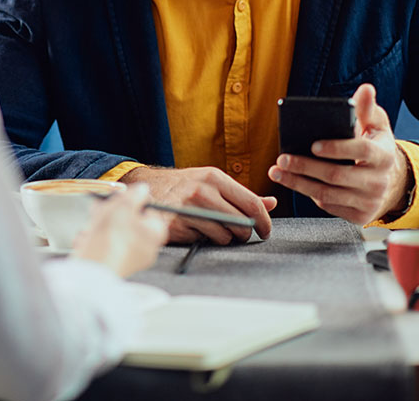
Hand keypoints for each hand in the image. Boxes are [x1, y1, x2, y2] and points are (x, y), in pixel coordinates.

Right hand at [72, 184, 166, 276]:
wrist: (93, 267)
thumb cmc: (113, 239)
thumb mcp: (124, 206)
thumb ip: (135, 194)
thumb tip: (142, 189)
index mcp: (155, 234)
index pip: (150, 211)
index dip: (135, 201)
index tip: (122, 195)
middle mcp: (145, 248)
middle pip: (129, 221)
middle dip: (111, 212)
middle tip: (101, 207)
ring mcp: (128, 258)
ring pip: (112, 232)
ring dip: (98, 225)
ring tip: (91, 225)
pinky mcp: (111, 264)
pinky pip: (101, 245)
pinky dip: (91, 240)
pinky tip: (86, 239)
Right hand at [119, 166, 276, 243]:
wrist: (146, 188)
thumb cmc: (184, 186)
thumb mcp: (212, 183)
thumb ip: (242, 195)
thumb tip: (272, 202)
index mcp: (214, 177)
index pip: (251, 202)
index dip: (264, 221)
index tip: (266, 231)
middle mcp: (202, 191)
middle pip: (241, 223)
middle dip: (244, 233)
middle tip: (237, 232)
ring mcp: (187, 208)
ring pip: (224, 235)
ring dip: (222, 237)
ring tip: (210, 228)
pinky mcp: (176, 225)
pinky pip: (203, 241)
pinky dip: (202, 239)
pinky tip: (194, 229)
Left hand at [268, 83, 412, 224]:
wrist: (392, 183)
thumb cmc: (377, 148)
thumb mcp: (377, 127)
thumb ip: (368, 109)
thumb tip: (365, 90)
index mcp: (384, 156)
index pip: (360, 150)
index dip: (336, 148)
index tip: (313, 145)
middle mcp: (378, 181)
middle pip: (336, 176)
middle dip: (305, 167)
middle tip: (282, 159)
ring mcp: (369, 201)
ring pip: (327, 194)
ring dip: (298, 183)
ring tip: (278, 172)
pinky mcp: (359, 216)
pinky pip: (328, 205)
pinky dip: (308, 194)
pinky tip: (294, 182)